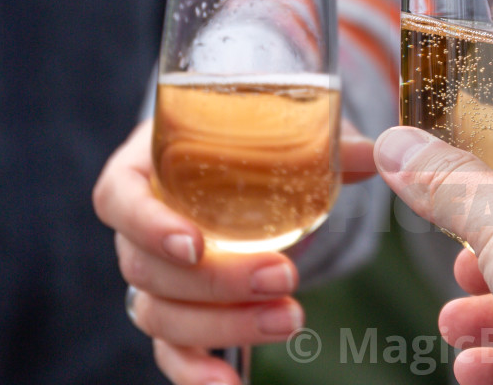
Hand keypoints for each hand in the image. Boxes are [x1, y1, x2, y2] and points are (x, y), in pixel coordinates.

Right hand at [91, 119, 375, 384]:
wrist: (241, 168)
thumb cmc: (248, 142)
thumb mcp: (278, 131)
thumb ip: (321, 142)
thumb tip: (374, 153)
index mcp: (144, 167)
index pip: (118, 197)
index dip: (148, 224)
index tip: (195, 243)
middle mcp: (137, 226)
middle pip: (146, 266)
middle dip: (217, 280)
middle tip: (283, 274)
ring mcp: (151, 275)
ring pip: (159, 313)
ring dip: (223, 323)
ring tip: (290, 318)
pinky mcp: (173, 312)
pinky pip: (170, 350)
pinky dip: (196, 371)